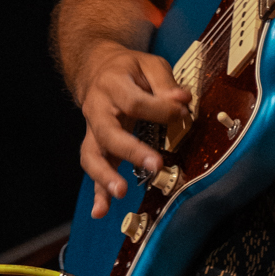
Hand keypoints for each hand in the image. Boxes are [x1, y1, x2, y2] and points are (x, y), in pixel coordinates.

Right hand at [76, 44, 191, 218]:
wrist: (96, 69)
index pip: (136, 102)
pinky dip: (96, 192)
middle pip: (109, 133)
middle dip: (132, 151)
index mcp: (112, 85)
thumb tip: (182, 100)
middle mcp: (97, 109)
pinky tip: (100, 211)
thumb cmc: (128, 69)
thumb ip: (165, 83)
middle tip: (154, 165)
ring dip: (105, 176)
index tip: (182, 111)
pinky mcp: (95, 145)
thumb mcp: (149, 64)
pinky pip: (93, 169)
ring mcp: (93, 130)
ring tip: (119, 192)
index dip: (162, 110)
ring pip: (92, 155)